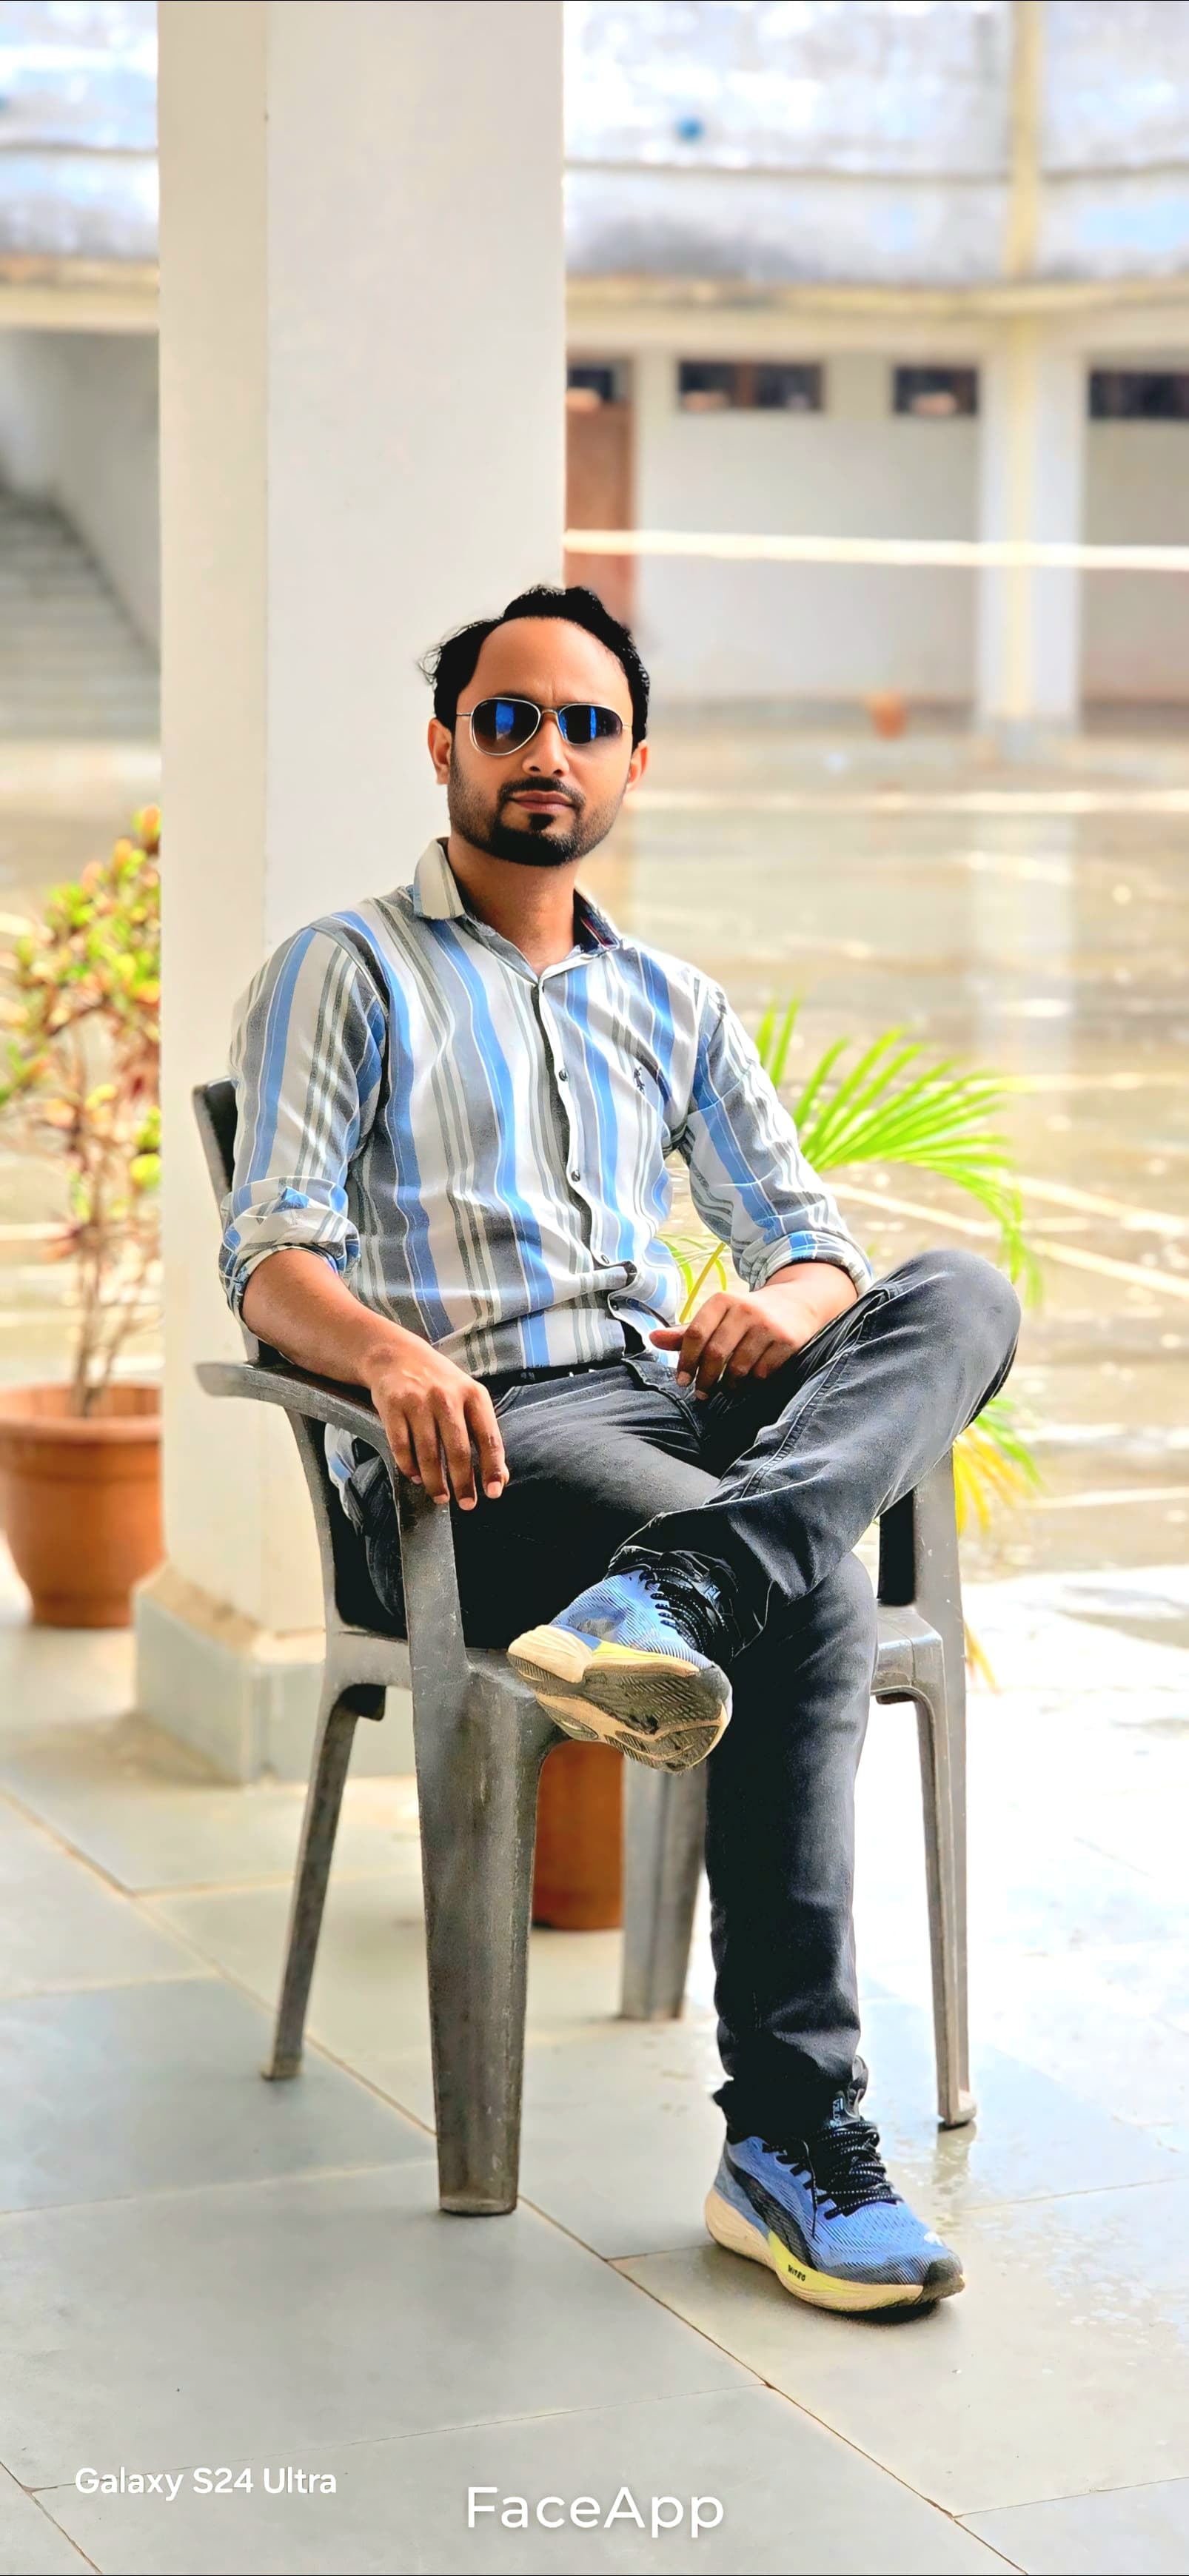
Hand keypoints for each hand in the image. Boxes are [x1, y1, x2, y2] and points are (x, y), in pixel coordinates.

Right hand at [367, 1334, 508, 1508]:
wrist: (396, 1355)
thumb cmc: (439, 1383)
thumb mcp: (468, 1399)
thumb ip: (484, 1434)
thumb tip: (500, 1476)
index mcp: (473, 1395)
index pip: (488, 1437)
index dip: (492, 1468)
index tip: (494, 1491)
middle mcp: (447, 1397)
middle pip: (458, 1450)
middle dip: (463, 1483)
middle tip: (466, 1504)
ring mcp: (418, 1401)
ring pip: (428, 1453)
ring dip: (434, 1481)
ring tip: (440, 1496)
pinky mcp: (392, 1406)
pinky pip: (401, 1446)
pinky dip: (409, 1467)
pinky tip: (415, 1476)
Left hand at [650, 1267, 857, 1398]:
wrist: (797, 1303)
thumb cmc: (747, 1315)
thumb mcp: (718, 1317)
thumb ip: (686, 1332)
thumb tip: (652, 1339)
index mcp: (722, 1301)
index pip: (695, 1334)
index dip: (685, 1361)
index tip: (682, 1380)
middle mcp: (745, 1309)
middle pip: (715, 1353)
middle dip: (705, 1379)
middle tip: (701, 1393)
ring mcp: (768, 1325)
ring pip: (739, 1366)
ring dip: (729, 1384)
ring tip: (726, 1389)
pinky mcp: (788, 1340)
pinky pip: (762, 1371)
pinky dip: (753, 1381)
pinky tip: (750, 1379)